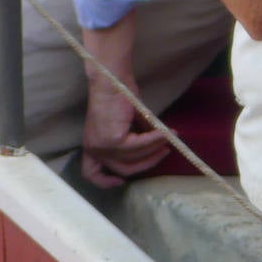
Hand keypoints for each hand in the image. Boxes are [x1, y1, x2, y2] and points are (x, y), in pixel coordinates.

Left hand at [81, 73, 169, 187]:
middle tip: (163, 153)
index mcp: (92, 145)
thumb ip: (136, 137)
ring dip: (155, 149)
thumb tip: (157, 146)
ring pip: (134, 157)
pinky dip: (155, 140)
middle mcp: (94, 149)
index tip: (120, 182)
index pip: (91, 173)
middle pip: (122, 169)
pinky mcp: (113, 140)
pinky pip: (139, 146)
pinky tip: (166, 134)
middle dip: (146, 164)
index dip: (105, 182)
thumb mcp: (126, 123)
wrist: (111, 80)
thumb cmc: (118, 95)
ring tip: (169, 140)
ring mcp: (103, 146)